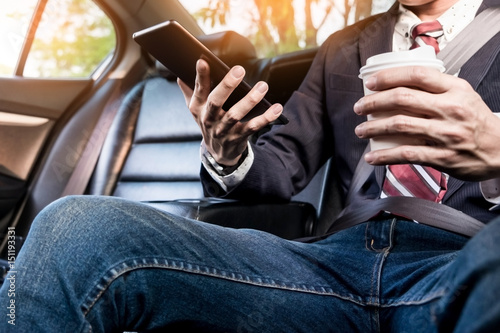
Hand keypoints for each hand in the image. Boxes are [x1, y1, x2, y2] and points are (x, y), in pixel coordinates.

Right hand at [178, 59, 282, 165]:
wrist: (218, 152)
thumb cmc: (209, 123)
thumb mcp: (196, 109)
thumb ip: (189, 91)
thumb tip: (181, 75)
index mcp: (198, 108)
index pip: (198, 89)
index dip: (200, 76)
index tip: (203, 61)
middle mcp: (209, 118)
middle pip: (216, 101)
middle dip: (227, 85)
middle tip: (239, 70)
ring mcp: (223, 129)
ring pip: (236, 114)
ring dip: (250, 100)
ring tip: (262, 87)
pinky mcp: (238, 137)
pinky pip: (253, 127)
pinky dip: (266, 118)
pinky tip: (277, 108)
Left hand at [353, 66, 499, 180]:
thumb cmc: (475, 120)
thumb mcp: (463, 94)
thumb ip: (436, 87)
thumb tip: (399, 81)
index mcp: (455, 89)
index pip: (417, 75)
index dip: (389, 77)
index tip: (371, 83)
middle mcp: (450, 109)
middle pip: (402, 99)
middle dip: (374, 102)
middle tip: (359, 107)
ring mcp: (446, 134)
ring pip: (400, 126)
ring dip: (373, 128)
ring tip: (361, 130)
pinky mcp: (442, 157)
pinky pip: (406, 155)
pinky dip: (384, 156)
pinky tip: (371, 157)